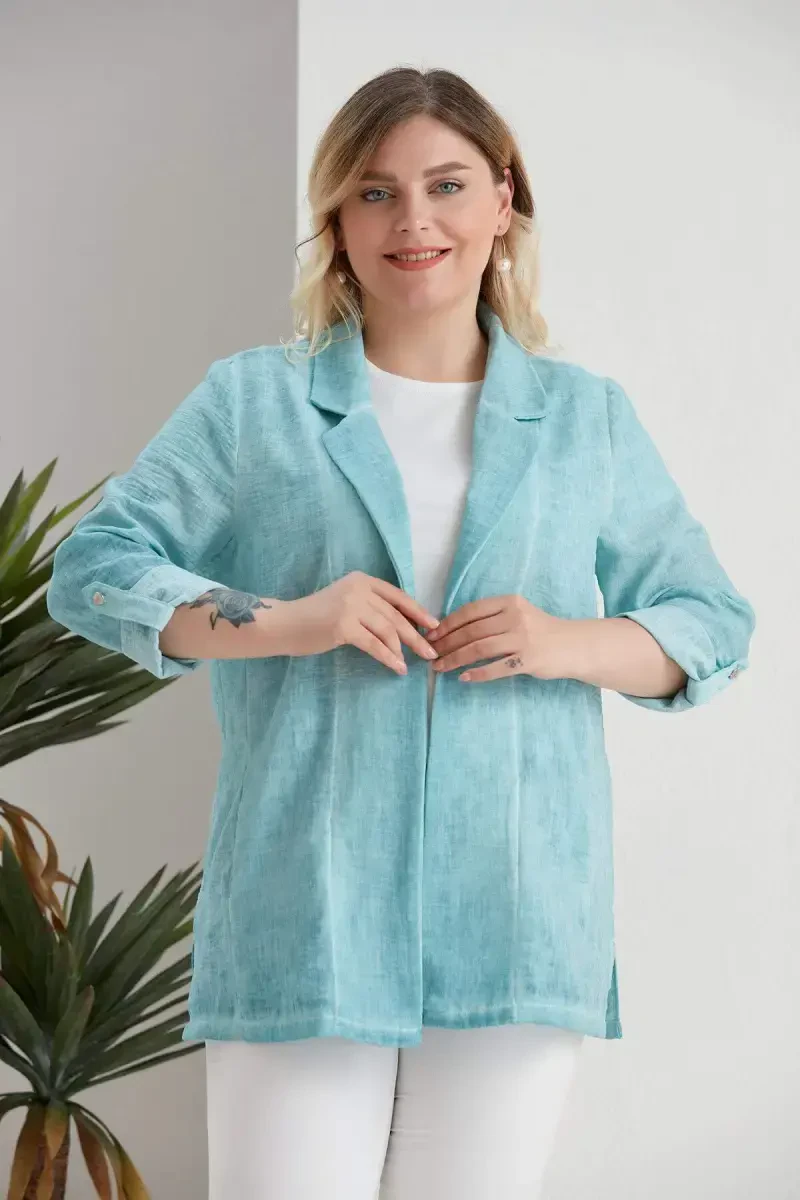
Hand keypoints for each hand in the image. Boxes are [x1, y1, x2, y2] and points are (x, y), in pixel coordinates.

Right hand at [272, 571, 440, 675]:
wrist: (284, 623)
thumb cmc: (315, 617)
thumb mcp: (346, 601)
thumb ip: (370, 606)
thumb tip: (402, 627)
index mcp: (362, 580)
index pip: (398, 597)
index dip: (418, 612)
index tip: (434, 626)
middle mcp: (359, 589)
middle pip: (396, 616)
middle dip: (416, 636)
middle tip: (430, 653)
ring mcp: (351, 607)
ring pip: (388, 631)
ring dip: (402, 650)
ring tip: (410, 665)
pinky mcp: (344, 627)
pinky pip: (374, 645)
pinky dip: (388, 658)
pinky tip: (397, 667)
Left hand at [425, 593, 575, 683]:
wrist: (573, 645)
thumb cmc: (540, 630)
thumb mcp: (518, 613)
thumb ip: (492, 617)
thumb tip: (453, 629)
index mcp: (509, 602)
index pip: (470, 612)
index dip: (447, 624)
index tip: (431, 635)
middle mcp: (514, 617)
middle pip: (471, 631)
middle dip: (446, 644)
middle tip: (430, 655)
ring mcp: (522, 638)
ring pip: (479, 649)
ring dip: (455, 659)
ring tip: (440, 668)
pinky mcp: (528, 659)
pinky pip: (496, 668)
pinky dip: (477, 673)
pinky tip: (463, 678)